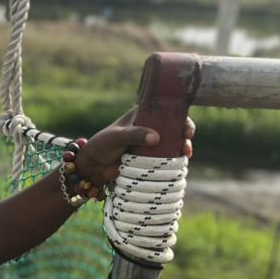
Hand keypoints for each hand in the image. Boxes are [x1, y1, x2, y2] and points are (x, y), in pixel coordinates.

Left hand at [75, 107, 195, 186]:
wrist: (92, 167)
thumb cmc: (101, 146)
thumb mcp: (116, 137)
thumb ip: (134, 135)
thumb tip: (156, 138)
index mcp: (142, 114)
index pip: (165, 111)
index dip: (180, 116)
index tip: (186, 128)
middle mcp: (149, 126)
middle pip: (173, 127)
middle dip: (185, 133)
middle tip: (187, 141)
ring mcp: (151, 143)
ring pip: (172, 142)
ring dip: (182, 147)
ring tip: (185, 154)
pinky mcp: (150, 157)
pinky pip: (166, 156)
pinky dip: (175, 159)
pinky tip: (181, 162)